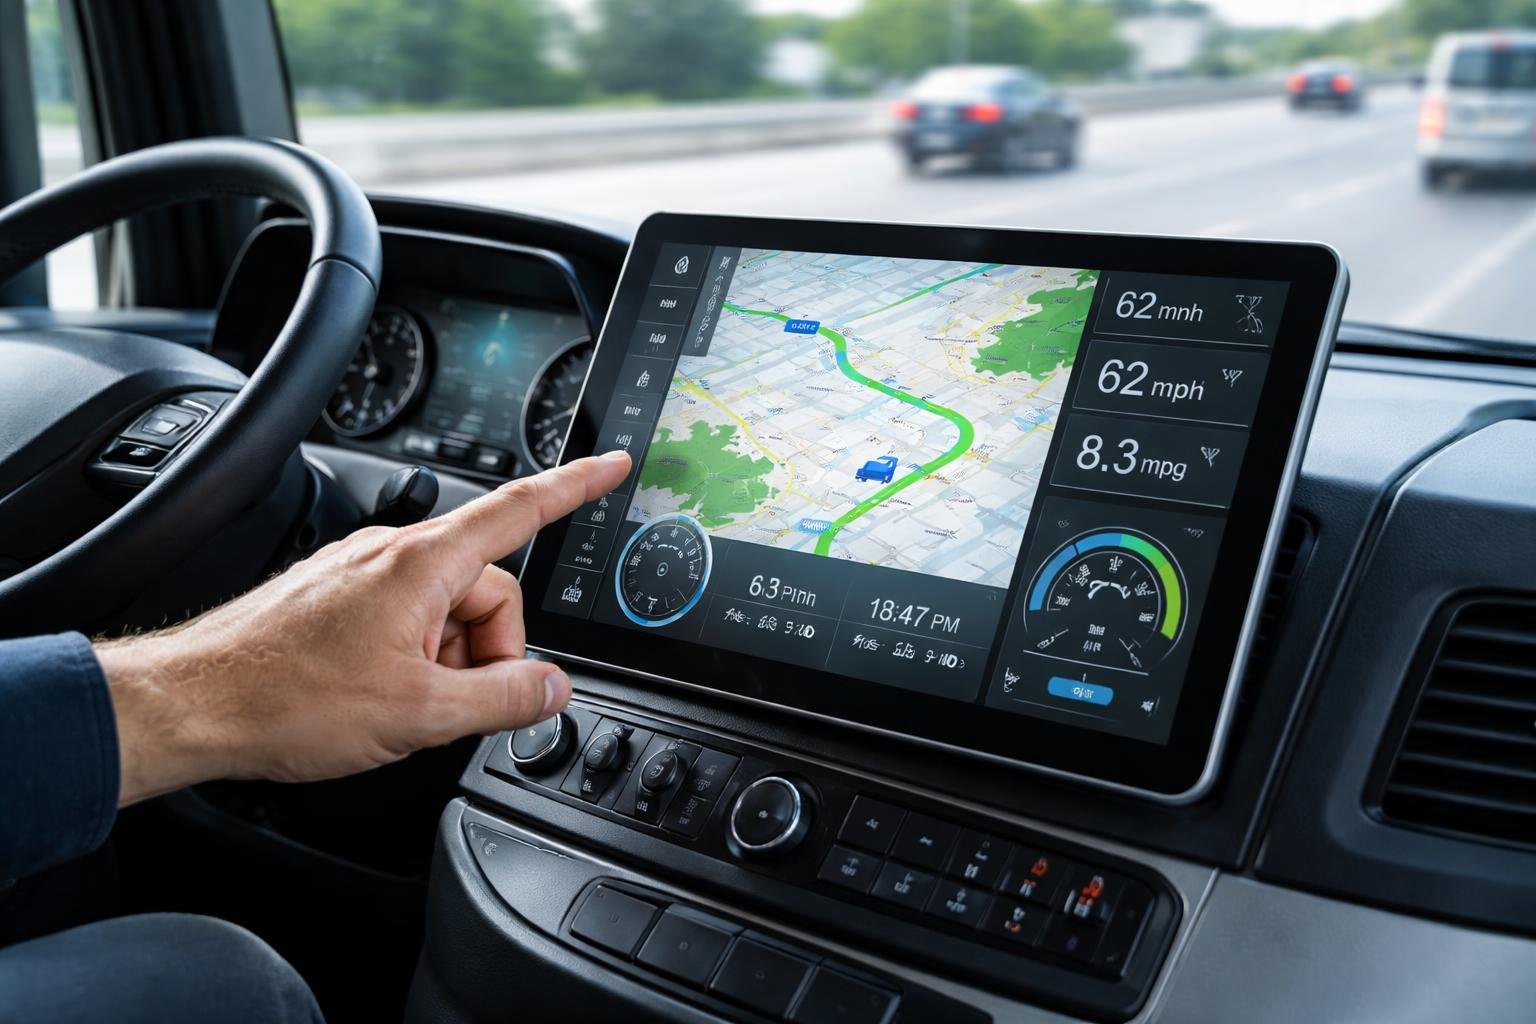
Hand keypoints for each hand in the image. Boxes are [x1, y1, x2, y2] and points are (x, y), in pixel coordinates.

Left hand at [97, 450, 631, 804]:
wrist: (193, 703)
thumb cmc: (285, 697)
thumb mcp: (419, 714)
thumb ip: (503, 699)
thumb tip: (551, 689)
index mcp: (423, 564)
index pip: (521, 509)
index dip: (576, 486)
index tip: (612, 466)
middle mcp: (393, 554)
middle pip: (487, 588)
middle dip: (489, 648)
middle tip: (452, 701)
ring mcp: (361, 572)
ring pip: (445, 609)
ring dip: (446, 659)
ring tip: (400, 702)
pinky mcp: (337, 596)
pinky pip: (405, 617)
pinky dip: (412, 656)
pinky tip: (376, 694)